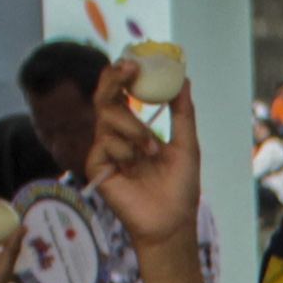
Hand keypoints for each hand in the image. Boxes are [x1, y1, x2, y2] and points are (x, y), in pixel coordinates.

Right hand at [83, 74, 204, 254]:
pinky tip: (134, 166)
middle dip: (114, 80)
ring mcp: (104, 150)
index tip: (133, 62)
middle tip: (128, 70)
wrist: (173, 221)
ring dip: (134, 129)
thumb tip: (184, 79)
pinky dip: (123, 151)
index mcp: (134, 128)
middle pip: (104, 98)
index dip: (121, 76)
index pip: (120, 94)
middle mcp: (116, 136)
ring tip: (151, 150)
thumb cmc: (181, 187)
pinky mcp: (96, 166)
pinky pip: (104, 143)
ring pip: (108, 118)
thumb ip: (182, 112)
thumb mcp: (186, 144)